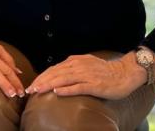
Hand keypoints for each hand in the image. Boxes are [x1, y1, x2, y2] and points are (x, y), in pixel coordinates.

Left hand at [25, 53, 145, 99]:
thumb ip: (73, 69)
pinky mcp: (95, 85)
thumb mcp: (86, 66)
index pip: (54, 69)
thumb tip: (58, 75)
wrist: (126, 73)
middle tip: (29, 90)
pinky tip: (57, 92)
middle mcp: (79, 66)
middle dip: (41, 81)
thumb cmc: (106, 72)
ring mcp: (87, 75)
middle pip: (55, 73)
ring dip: (49, 85)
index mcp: (76, 61)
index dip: (41, 77)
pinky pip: (78, 87)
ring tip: (37, 91)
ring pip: (63, 79)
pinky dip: (66, 89)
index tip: (31, 85)